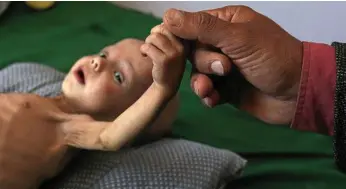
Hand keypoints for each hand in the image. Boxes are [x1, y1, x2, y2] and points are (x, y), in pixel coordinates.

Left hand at [140, 24, 185, 97]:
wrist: (167, 85)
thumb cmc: (168, 63)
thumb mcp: (174, 48)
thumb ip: (170, 35)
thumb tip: (161, 23)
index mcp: (186, 41)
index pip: (171, 25)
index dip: (161, 29)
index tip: (159, 38)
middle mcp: (182, 47)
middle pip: (162, 28)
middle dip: (152, 34)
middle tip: (151, 44)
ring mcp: (174, 54)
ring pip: (154, 37)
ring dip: (147, 42)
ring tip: (148, 51)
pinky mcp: (163, 61)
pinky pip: (148, 47)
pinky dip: (143, 50)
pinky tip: (145, 56)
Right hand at [163, 6, 302, 123]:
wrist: (297, 93)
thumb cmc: (271, 57)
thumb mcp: (237, 37)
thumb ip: (202, 27)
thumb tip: (167, 15)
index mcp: (226, 23)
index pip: (192, 26)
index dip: (181, 37)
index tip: (174, 49)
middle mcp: (223, 43)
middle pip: (194, 52)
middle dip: (205, 62)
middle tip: (226, 68)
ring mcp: (225, 67)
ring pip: (198, 73)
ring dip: (202, 82)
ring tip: (211, 90)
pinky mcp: (226, 88)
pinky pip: (207, 90)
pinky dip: (208, 96)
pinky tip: (213, 100)